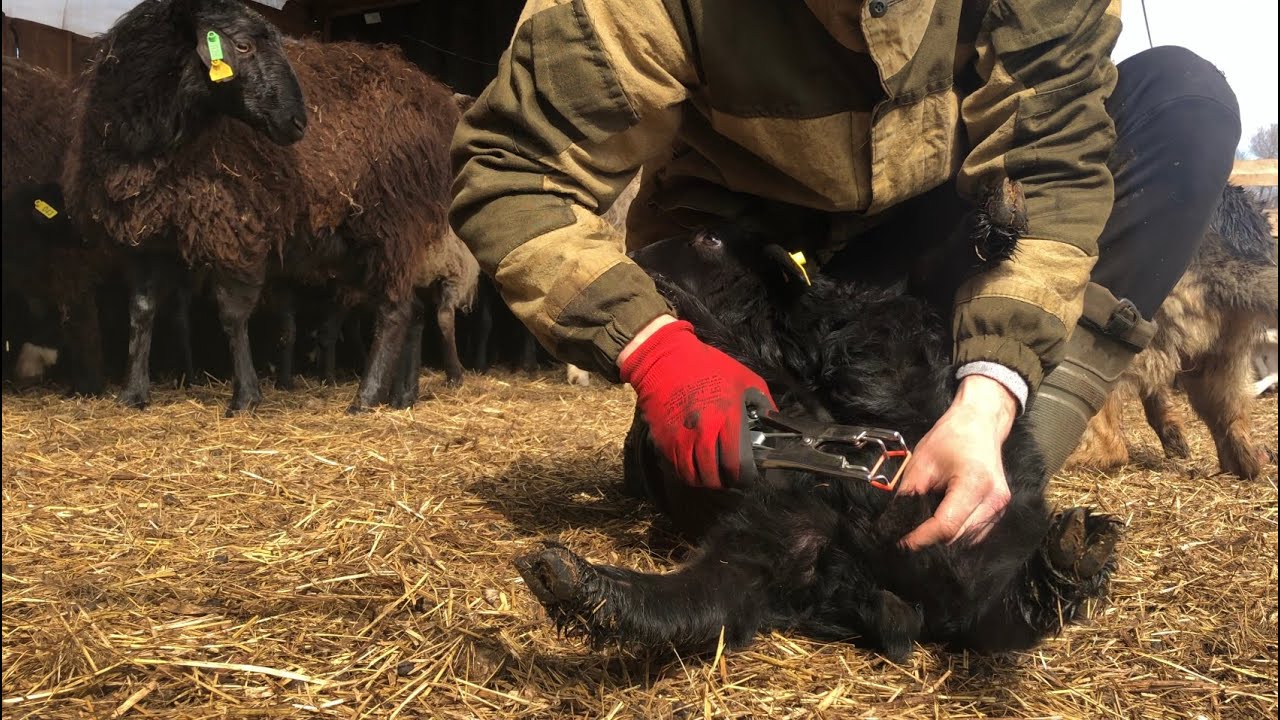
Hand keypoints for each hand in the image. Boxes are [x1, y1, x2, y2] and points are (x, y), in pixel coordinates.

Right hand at [619, 316, 775, 488]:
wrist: (664, 360)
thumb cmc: (708, 366)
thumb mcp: (744, 377)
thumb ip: (763, 402)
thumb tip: (774, 420)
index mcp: (727, 418)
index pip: (738, 463)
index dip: (745, 476)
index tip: (748, 474)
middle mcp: (704, 433)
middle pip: (715, 475)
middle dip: (726, 481)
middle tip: (731, 478)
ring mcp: (681, 438)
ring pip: (694, 476)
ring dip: (706, 480)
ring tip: (713, 475)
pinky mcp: (663, 440)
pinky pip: (677, 468)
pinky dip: (688, 473)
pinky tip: (695, 466)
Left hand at [899, 375, 1016, 549]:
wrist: (980, 423)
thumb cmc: (952, 437)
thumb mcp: (921, 463)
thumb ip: (908, 495)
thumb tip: (895, 523)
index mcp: (974, 484)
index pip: (946, 526)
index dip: (921, 538)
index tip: (902, 541)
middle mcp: (993, 499)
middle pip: (957, 537)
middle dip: (930, 539)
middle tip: (907, 534)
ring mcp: (1000, 507)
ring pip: (966, 540)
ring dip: (944, 537)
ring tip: (925, 524)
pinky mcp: (1000, 510)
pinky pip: (975, 533)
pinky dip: (957, 531)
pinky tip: (943, 519)